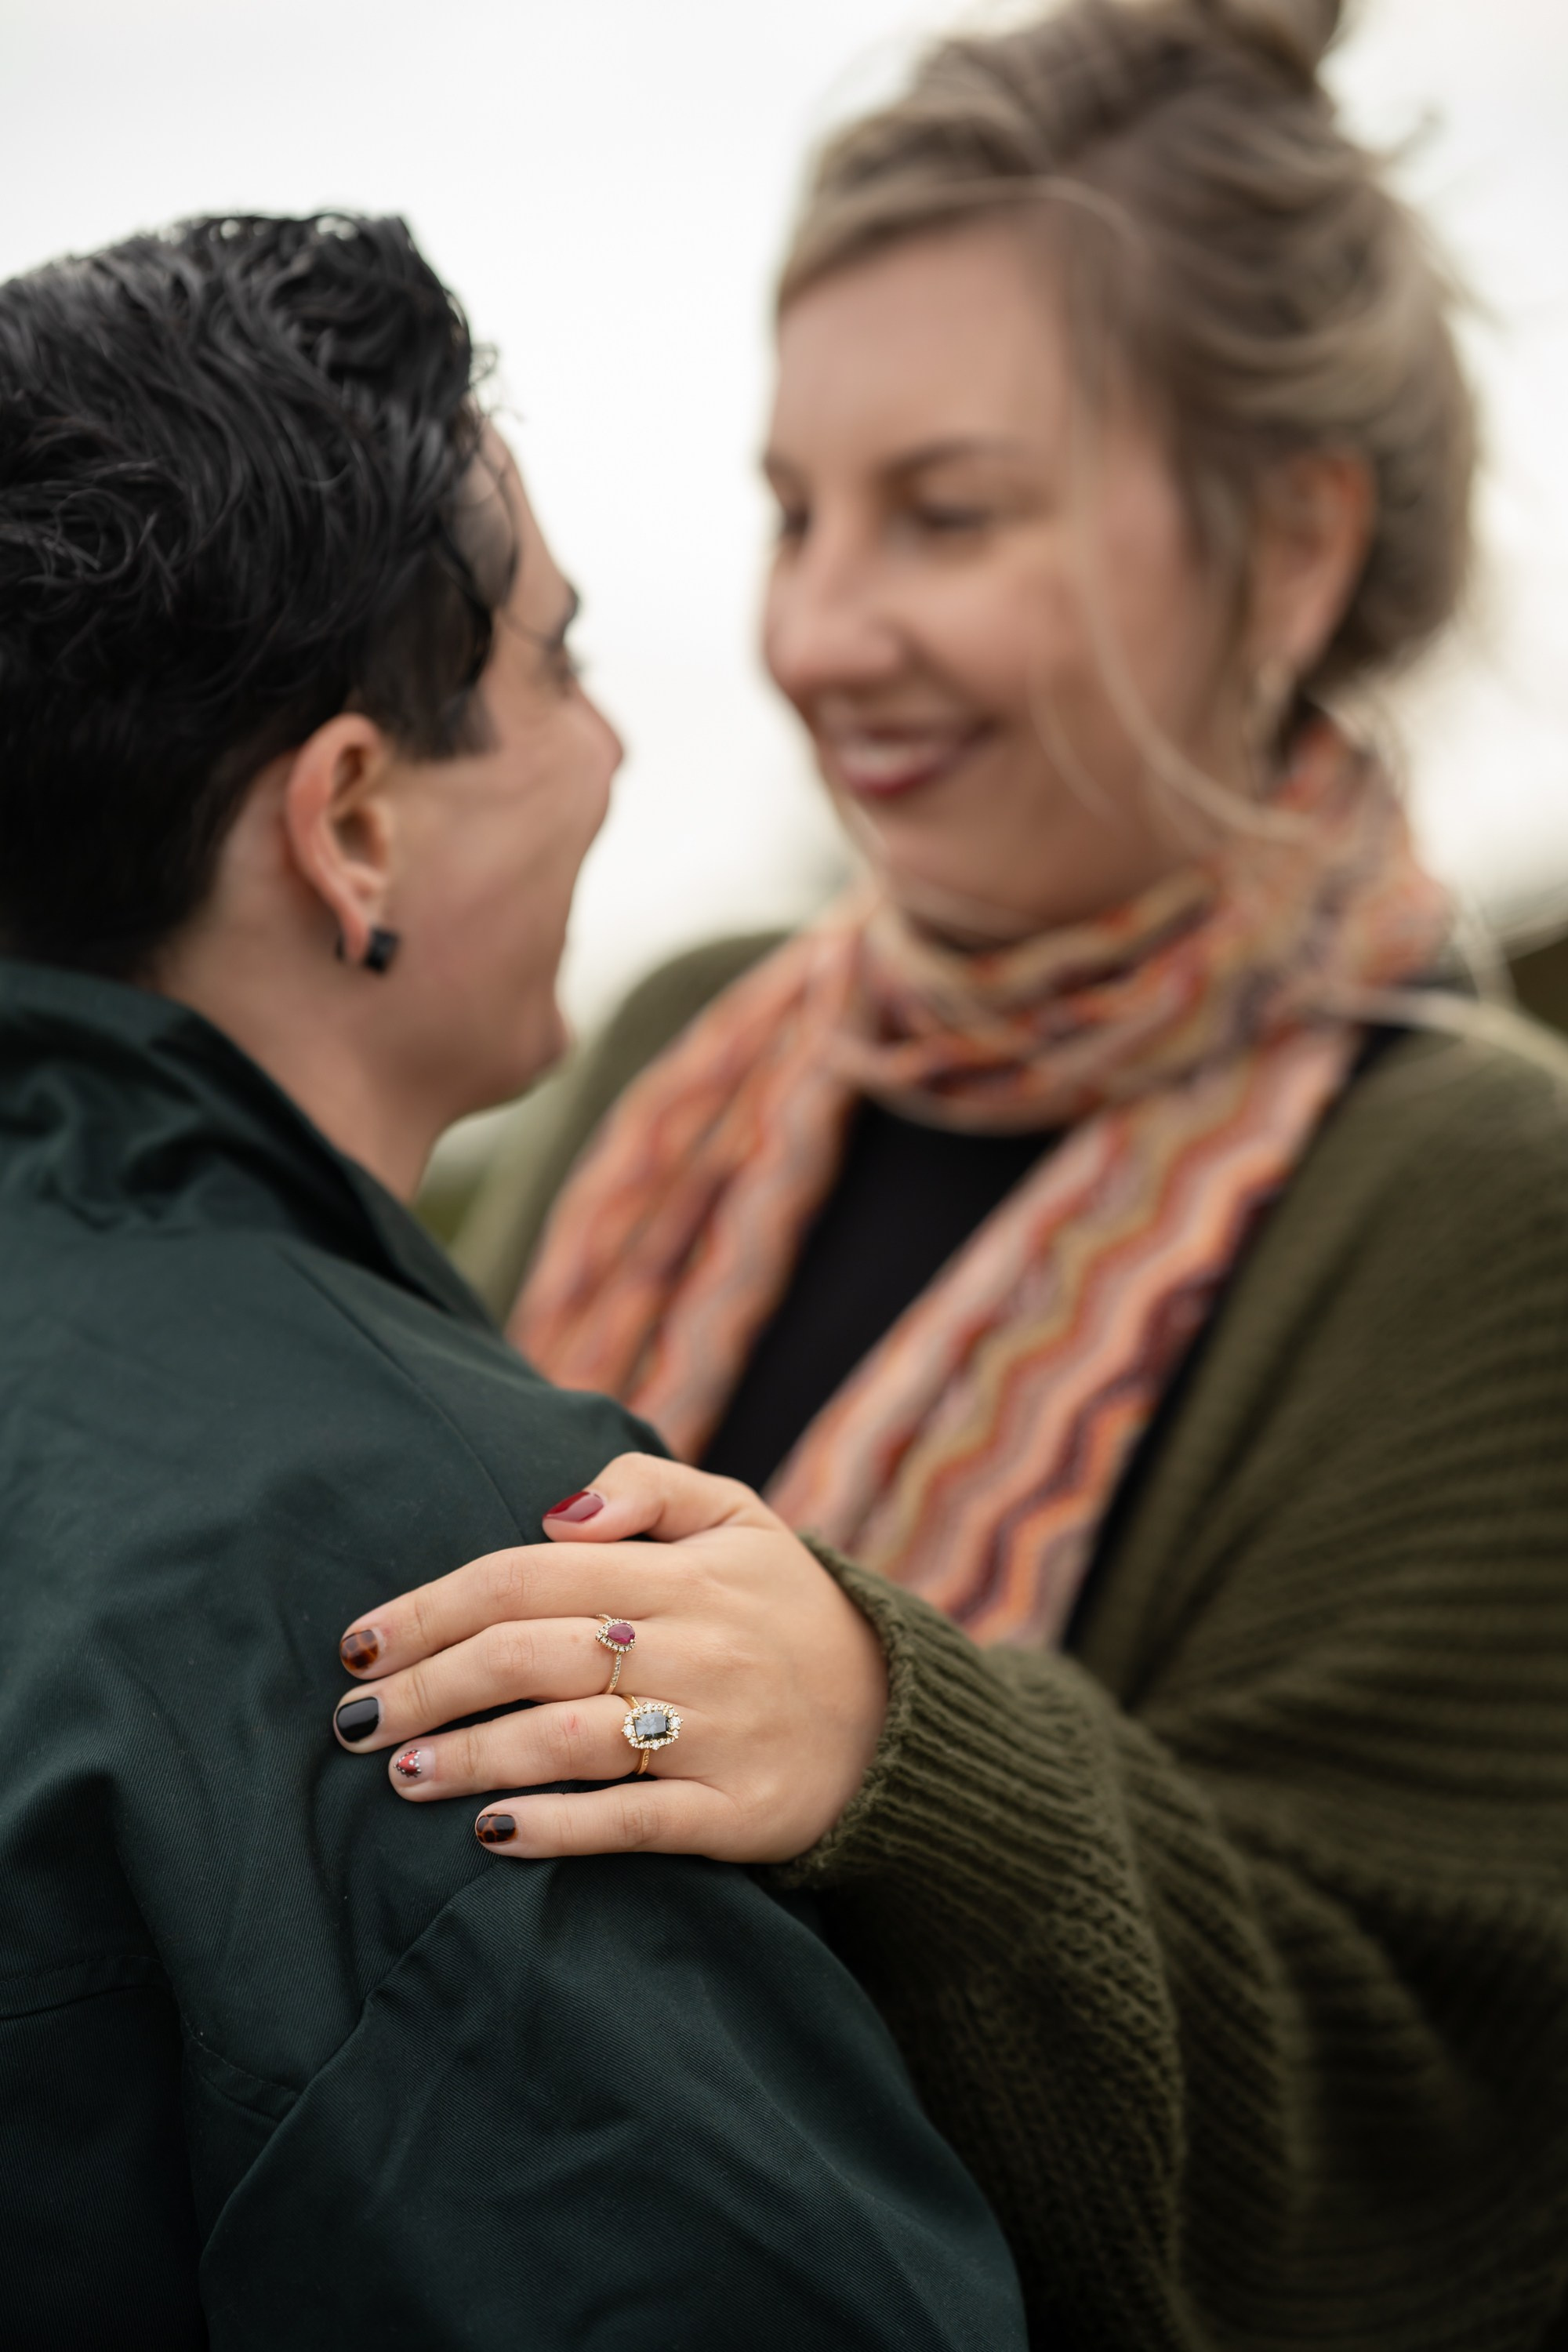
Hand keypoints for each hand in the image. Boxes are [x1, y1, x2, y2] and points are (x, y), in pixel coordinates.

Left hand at [331, 1453, 888, 1864]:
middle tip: (353, 1721)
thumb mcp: (741, 1517)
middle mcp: (696, 1646)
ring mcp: (717, 1734)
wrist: (901, 1720)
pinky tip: (490, 1833)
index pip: (528, 1577)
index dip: (432, 1607)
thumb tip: (555, 1512)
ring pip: (569, 1741)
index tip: (357, 1641)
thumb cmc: (788, 1611)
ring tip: (401, 1774)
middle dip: (426, 1687)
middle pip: (531, 1655)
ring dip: (472, 1756)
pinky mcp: (737, 1815)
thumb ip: (648, 1491)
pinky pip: (631, 1824)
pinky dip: (555, 1828)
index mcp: (683, 1572)